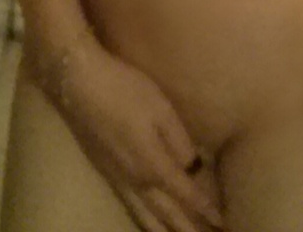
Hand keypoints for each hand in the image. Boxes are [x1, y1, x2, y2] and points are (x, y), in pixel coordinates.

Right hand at [37, 34, 224, 231]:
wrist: (79, 86)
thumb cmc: (125, 91)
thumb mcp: (161, 109)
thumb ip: (179, 141)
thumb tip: (194, 167)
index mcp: (154, 165)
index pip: (187, 195)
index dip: (207, 210)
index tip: (223, 221)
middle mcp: (137, 181)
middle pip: (168, 214)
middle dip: (190, 228)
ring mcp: (118, 180)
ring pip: (146, 218)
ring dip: (167, 230)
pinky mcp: (105, 173)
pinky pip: (131, 209)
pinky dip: (146, 222)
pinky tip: (149, 222)